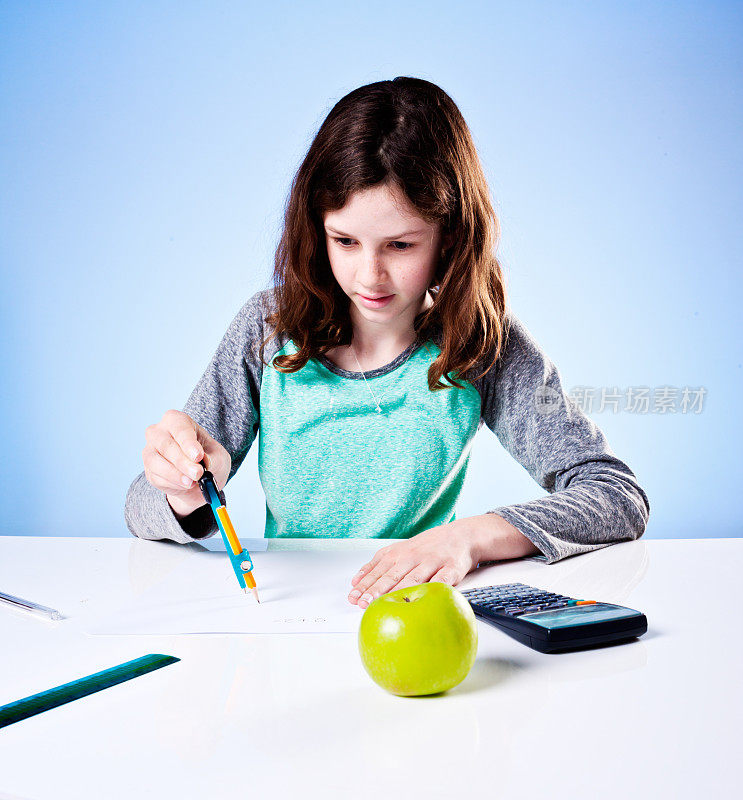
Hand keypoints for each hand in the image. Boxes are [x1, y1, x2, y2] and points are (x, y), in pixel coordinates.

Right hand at [142, 409, 230, 513]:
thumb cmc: (209, 459)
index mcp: (177, 420)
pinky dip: (172, 484)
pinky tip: (185, 485)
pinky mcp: (149, 470)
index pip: (180, 428)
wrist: (200, 479)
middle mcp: (159, 432)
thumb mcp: (219, 457)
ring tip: (192, 482)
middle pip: (166, 445)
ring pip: (155, 461)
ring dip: (175, 474)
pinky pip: (156, 477)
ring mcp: (150, 450)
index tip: (198, 456)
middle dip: (182, 462)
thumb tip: (205, 461)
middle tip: (198, 473)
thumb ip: (213, 458)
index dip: (188, 443)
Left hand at [348, 522, 477, 608]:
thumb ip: (378, 564)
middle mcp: (413, 556)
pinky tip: (424, 597)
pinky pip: (442, 580)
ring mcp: (432, 562)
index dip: (365, 585)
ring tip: (386, 604)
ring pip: (413, 578)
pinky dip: (432, 588)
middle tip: (363, 602)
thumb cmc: (428, 546)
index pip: (378, 570)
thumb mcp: (400, 550)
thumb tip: (356, 582)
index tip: (353, 597)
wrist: (461, 535)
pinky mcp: (451, 569)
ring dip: (398, 592)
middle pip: (392, 575)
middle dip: (376, 589)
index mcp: (398, 553)